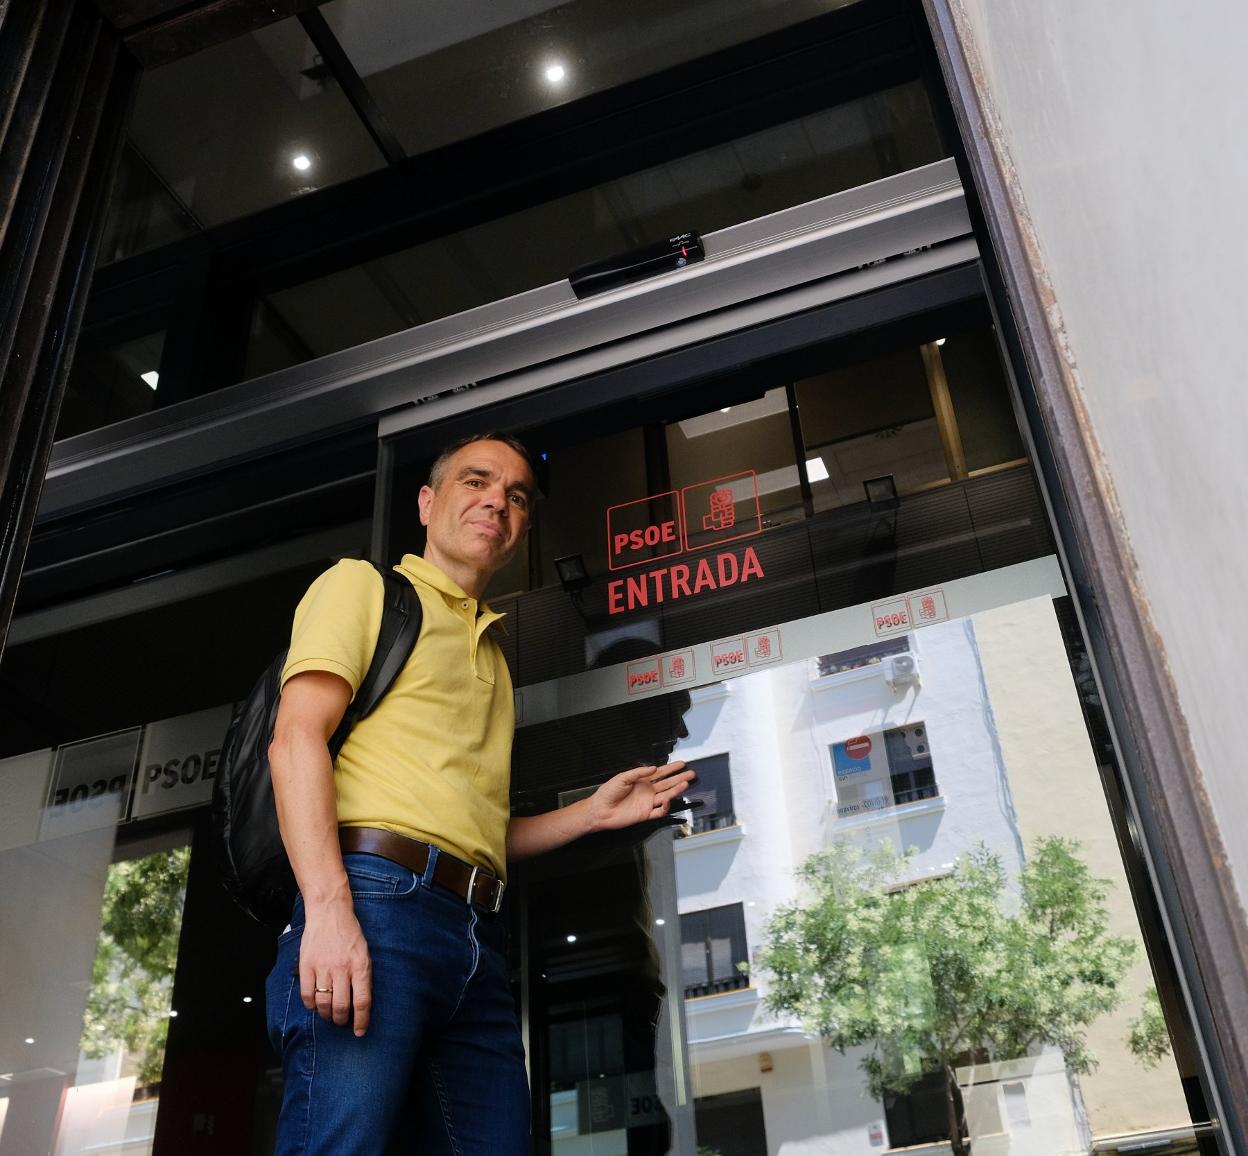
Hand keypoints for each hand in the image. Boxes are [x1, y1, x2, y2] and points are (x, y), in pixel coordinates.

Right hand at [298, 895, 371, 1036]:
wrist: (330, 912)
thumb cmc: (349, 933)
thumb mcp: (364, 953)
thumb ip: (362, 976)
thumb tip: (360, 1002)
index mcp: (360, 965)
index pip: (362, 1001)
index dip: (361, 1020)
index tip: (360, 1031)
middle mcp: (342, 968)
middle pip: (341, 1006)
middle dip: (341, 1020)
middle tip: (341, 1021)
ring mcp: (323, 967)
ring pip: (323, 1003)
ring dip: (326, 1014)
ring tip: (329, 1014)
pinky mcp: (307, 965)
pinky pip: (307, 994)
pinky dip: (310, 1005)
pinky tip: (314, 1004)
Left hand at [585, 761, 694, 831]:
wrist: (601, 810)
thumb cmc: (608, 792)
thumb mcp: (623, 778)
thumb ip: (639, 772)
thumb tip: (654, 767)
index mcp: (642, 781)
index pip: (660, 773)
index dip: (671, 768)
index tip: (682, 764)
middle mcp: (647, 791)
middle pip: (667, 783)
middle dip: (679, 778)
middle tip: (691, 774)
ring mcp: (648, 802)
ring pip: (666, 796)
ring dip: (676, 790)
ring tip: (686, 784)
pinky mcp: (646, 814)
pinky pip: (659, 811)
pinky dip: (665, 807)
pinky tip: (667, 800)